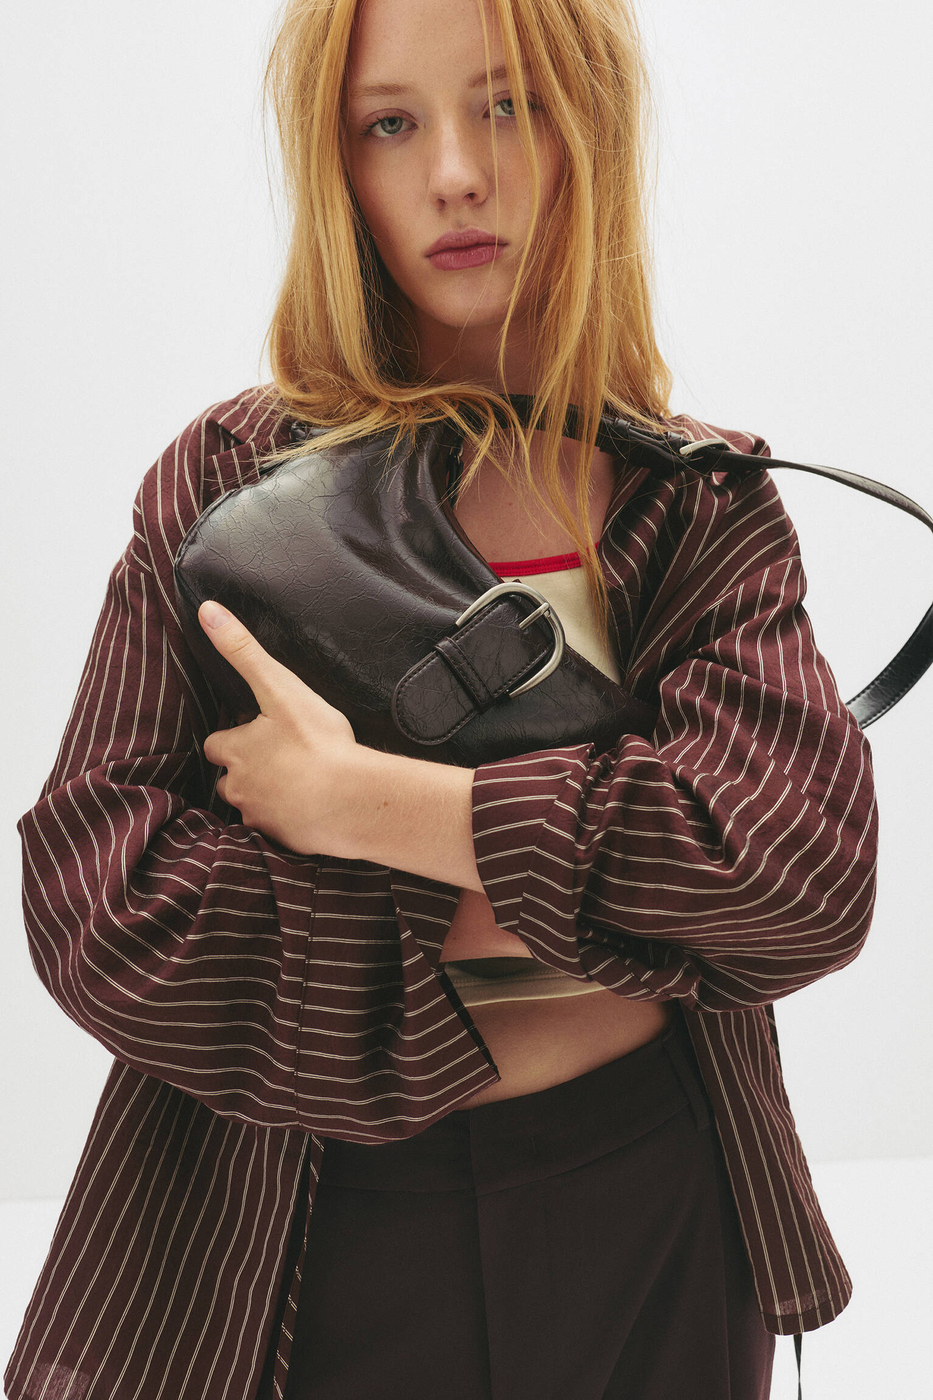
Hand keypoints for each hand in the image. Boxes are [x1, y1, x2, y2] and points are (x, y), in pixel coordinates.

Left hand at [199, 600, 357, 855]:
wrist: (349, 801)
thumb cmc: (316, 743)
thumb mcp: (280, 688)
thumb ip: (243, 650)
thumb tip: (206, 610)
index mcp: (235, 750)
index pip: (216, 744)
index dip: (234, 738)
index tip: (255, 733)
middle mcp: (238, 787)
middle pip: (229, 779)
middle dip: (246, 771)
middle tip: (280, 759)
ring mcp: (258, 817)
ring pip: (251, 805)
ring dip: (267, 797)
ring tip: (296, 785)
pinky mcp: (281, 840)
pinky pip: (276, 830)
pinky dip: (289, 820)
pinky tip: (311, 811)